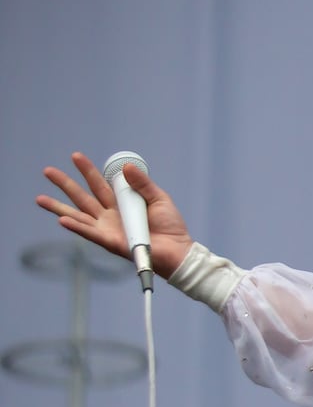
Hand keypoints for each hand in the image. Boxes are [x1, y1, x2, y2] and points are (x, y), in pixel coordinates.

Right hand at [36, 152, 194, 279]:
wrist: (178, 250)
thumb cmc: (170, 227)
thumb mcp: (158, 199)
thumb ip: (142, 184)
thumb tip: (126, 167)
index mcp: (120, 204)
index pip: (99, 185)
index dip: (88, 171)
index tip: (76, 156)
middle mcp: (109, 216)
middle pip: (82, 197)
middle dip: (65, 184)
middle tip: (48, 171)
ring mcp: (108, 229)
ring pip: (78, 216)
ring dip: (58, 208)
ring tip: (39, 199)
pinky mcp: (111, 242)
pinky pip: (91, 233)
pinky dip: (76, 227)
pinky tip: (62, 220)